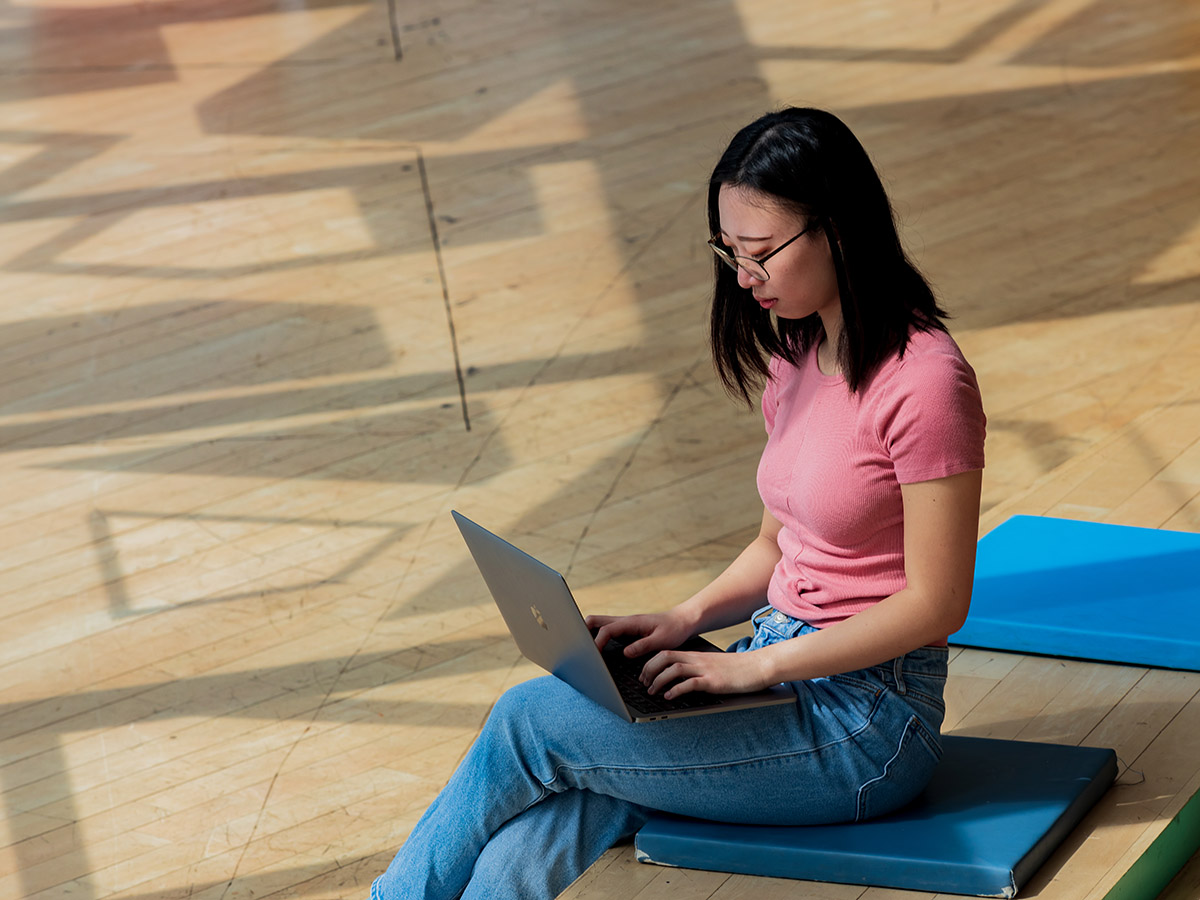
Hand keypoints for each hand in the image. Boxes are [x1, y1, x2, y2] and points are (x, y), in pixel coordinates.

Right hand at [585, 610, 695, 657]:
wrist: (683, 621)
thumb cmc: (674, 629)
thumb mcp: (661, 641)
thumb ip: (643, 646)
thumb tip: (625, 653)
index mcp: (631, 622)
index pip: (606, 630)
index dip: (597, 643)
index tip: (594, 656)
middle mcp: (625, 621)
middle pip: (595, 621)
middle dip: (583, 632)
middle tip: (580, 649)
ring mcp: (624, 624)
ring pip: (599, 624)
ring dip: (589, 634)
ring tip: (584, 650)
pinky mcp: (627, 629)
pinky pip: (607, 630)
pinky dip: (598, 637)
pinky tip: (598, 649)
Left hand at [639, 647, 773, 699]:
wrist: (759, 666)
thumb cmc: (737, 670)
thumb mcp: (713, 667)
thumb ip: (698, 670)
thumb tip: (683, 681)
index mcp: (695, 656)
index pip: (666, 653)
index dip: (651, 663)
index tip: (644, 675)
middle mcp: (697, 660)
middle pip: (665, 657)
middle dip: (649, 669)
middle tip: (643, 683)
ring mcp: (705, 670)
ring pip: (674, 669)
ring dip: (659, 680)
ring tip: (652, 691)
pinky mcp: (713, 681)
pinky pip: (690, 683)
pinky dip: (676, 690)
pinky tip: (669, 697)